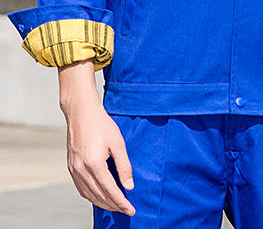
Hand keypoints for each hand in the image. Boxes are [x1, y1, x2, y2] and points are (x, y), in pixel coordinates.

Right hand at [59, 60, 134, 215]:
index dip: (121, 202)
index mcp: (94, 164)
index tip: (131, 210)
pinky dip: (91, 196)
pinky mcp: (70, 168)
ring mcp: (73, 170)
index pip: (110, 190)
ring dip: (102, 203)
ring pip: (88, 195)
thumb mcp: (118, 143)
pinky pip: (81, 188)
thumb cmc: (102, 125)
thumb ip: (124, 166)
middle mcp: (81, 170)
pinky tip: (100, 196)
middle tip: (126, 210)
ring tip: (115, 206)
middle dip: (113, 205)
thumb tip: (129, 186)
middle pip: (99, 196)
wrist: (82, 113)